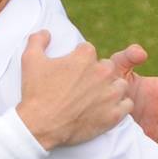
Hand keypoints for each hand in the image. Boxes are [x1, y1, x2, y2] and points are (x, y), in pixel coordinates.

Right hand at [16, 31, 132, 149]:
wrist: (40, 125)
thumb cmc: (36, 92)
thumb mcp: (30, 60)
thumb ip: (38, 40)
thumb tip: (46, 32)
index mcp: (84, 57)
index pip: (89, 50)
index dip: (79, 58)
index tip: (72, 69)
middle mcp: (101, 73)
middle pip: (107, 66)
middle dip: (97, 73)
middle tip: (84, 85)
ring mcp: (109, 94)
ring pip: (120, 84)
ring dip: (111, 88)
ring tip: (97, 97)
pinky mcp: (113, 115)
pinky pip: (127, 105)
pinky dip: (120, 106)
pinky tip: (107, 108)